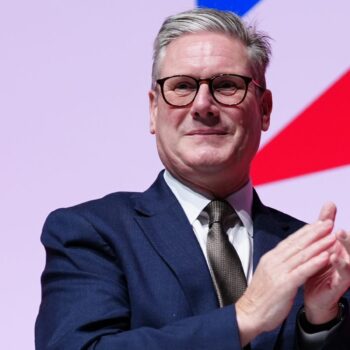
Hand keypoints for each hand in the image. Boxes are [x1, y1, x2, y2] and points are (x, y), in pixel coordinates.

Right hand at [236, 219, 334, 345]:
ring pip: (301, 255)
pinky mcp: (284, 285)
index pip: (290, 241)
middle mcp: (274, 261)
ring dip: (319, 244)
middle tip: (328, 222)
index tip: (318, 223)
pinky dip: (315, 263)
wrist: (249, 313)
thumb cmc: (261, 297)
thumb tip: (290, 255)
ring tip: (332, 236)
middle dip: (314, 232)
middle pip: (297, 244)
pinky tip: (326, 256)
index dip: (306, 231)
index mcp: (271, 258)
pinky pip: (302, 271)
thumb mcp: (269, 274)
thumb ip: (279, 264)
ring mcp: (278, 272)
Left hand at [304, 202, 349, 323]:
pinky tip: (334, 257)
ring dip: (347, 248)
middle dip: (347, 236)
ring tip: (340, 236)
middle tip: (340, 227)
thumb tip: (330, 203)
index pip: (346, 234)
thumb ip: (326, 223)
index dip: (343, 225)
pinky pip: (343, 275)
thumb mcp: (321, 242)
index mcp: (343, 248)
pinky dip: (340, 266)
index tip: (336, 209)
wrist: (314, 295)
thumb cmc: (319, 266)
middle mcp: (348, 259)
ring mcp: (346, 272)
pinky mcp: (340, 285)